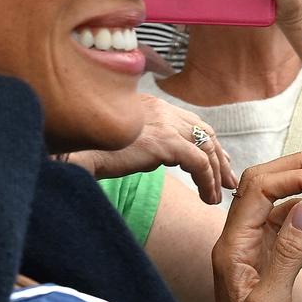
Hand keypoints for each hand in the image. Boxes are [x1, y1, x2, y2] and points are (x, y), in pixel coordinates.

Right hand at [64, 99, 235, 203]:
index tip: (218, 162)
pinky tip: (207, 197)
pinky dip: (208, 181)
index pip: (191, 121)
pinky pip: (199, 163)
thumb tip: (156, 156)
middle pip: (205, 131)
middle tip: (228, 180)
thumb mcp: (120, 138)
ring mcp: (164, 124)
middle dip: (220, 157)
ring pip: (206, 148)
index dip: (208, 143)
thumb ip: (142, 141)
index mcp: (150, 105)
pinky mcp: (165, 143)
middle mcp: (161, 109)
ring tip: (218, 196)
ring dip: (216, 174)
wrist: (72, 151)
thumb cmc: (87, 148)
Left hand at [212, 152, 301, 301]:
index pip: (258, 188)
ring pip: (270, 201)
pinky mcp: (262, 267)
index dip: (294, 173)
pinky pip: (277, 222)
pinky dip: (299, 206)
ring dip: (301, 183)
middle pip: (261, 185)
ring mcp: (248, 255)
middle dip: (298, 167)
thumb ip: (287, 254)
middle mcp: (235, 246)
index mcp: (232, 250)